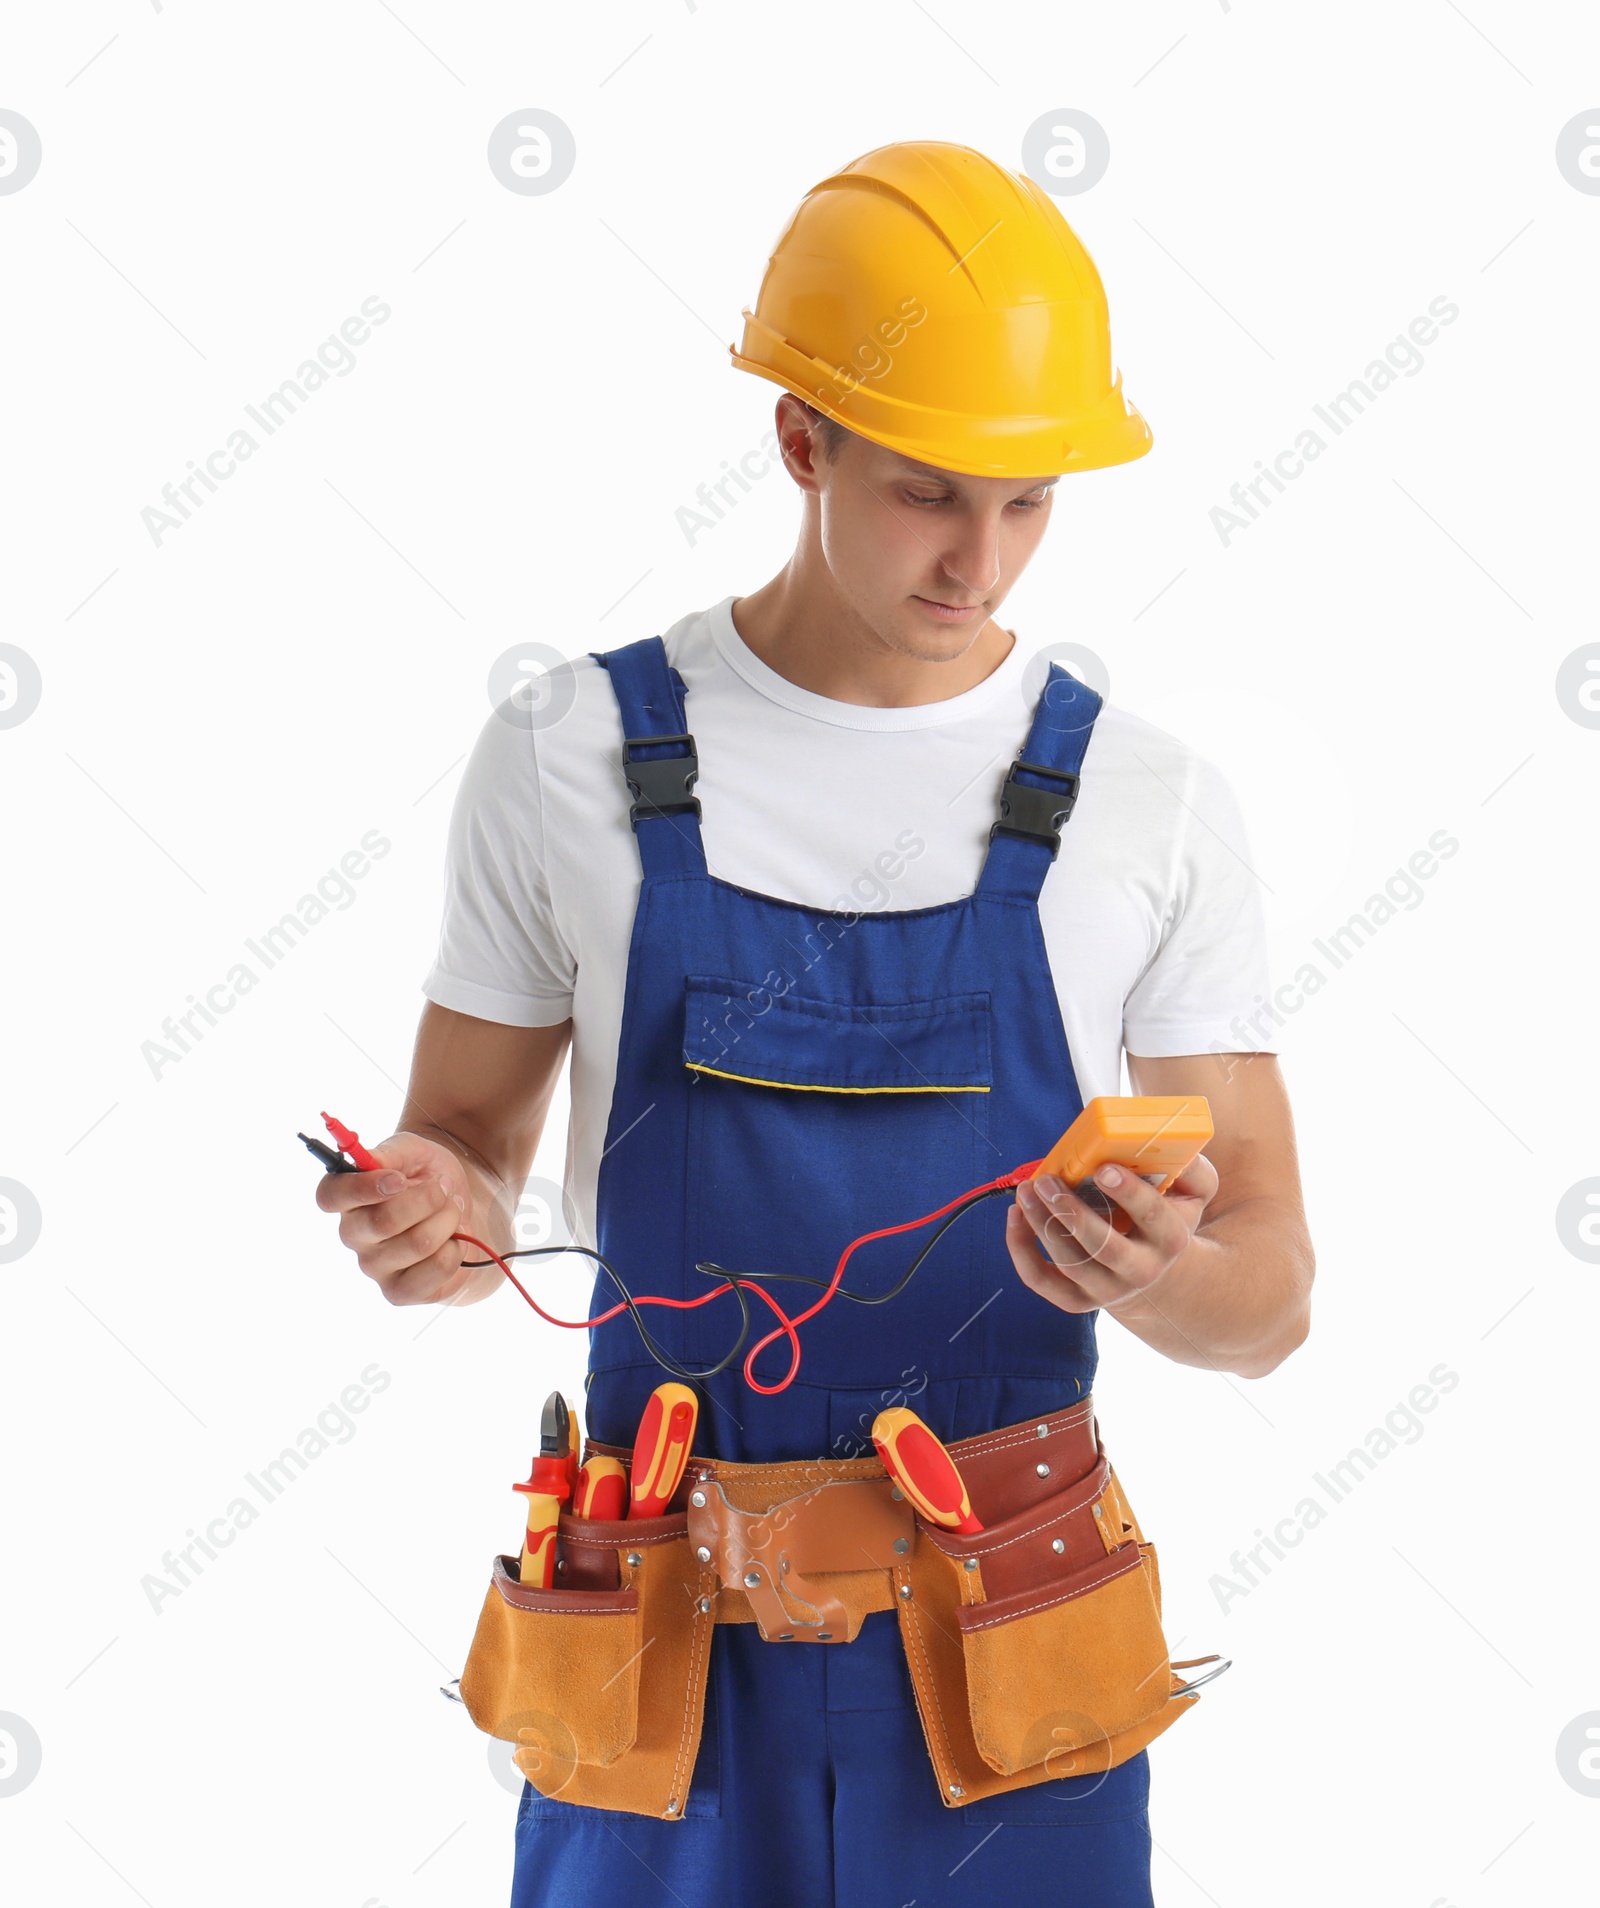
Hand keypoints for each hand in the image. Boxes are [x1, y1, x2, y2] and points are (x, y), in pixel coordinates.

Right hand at [314, 1128, 470, 1304]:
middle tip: (444, 1186)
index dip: (362, 1188)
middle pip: (382, 1223)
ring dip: (448, 1219)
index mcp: (347, 1197)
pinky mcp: (399, 1291)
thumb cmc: (427, 1176)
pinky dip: (455, 1248)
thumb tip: (370, 1160)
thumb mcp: (413, 1152)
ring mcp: (374, 1267)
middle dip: (428, 1198)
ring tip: (453, 1209)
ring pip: (418, 1244)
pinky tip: (454, 1240)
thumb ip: (390, 1153)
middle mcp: (354, 1234)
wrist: (459, 1208)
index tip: (398, 1179)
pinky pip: (434, 1270)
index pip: (330, 1196)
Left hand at [1006, 1156, 1218, 1316]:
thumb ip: (1190, 1168)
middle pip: (1103, 1247)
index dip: (1128, 1192)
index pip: (1153, 1215)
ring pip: (1069, 1263)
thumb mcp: (1189, 1193)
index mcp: (1171, 1238)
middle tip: (1047, 1180)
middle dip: (1071, 1212)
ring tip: (1026, 1190)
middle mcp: (1141, 1270)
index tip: (1104, 1167)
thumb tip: (1172, 1144)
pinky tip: (1016, 1215)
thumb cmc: (1162, 1218)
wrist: (1153, 1269)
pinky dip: (1021, 1249)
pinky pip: (1041, 1279)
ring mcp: (1107, 1289)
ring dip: (1041, 1224)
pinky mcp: (1076, 1299)